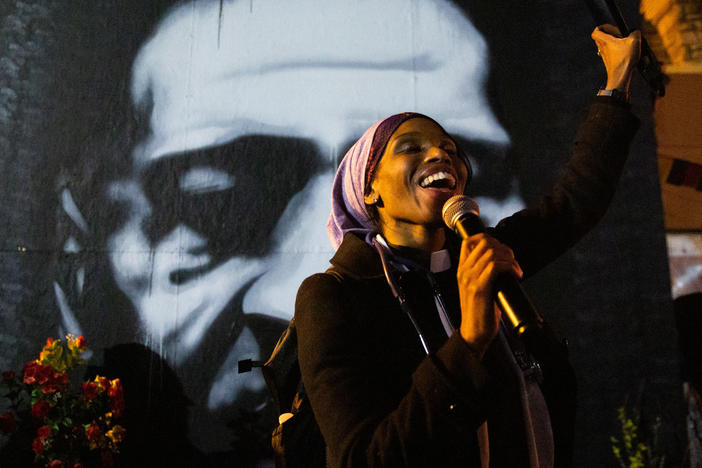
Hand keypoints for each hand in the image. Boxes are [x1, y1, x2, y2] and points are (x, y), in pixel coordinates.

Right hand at [456, 233, 522, 357]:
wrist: (474, 333)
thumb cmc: (480, 313)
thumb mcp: (478, 288)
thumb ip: (484, 274)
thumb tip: (503, 262)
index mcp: (462, 270)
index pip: (469, 241)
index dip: (489, 239)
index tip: (502, 250)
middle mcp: (464, 271)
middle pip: (484, 243)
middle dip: (504, 248)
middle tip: (512, 261)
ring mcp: (470, 279)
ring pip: (492, 253)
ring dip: (510, 258)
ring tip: (516, 270)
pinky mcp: (479, 288)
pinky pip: (496, 266)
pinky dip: (510, 267)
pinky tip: (516, 275)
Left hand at [591, 24, 641, 92]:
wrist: (620, 76)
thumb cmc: (625, 59)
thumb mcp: (634, 40)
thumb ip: (635, 32)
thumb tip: (634, 32)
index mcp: (605, 41)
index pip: (596, 31)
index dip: (602, 27)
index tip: (611, 27)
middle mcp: (602, 48)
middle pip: (601, 37)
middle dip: (609, 34)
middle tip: (620, 34)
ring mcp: (605, 56)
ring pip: (606, 45)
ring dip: (614, 42)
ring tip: (625, 44)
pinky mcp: (609, 62)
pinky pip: (610, 53)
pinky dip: (616, 51)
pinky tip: (626, 53)